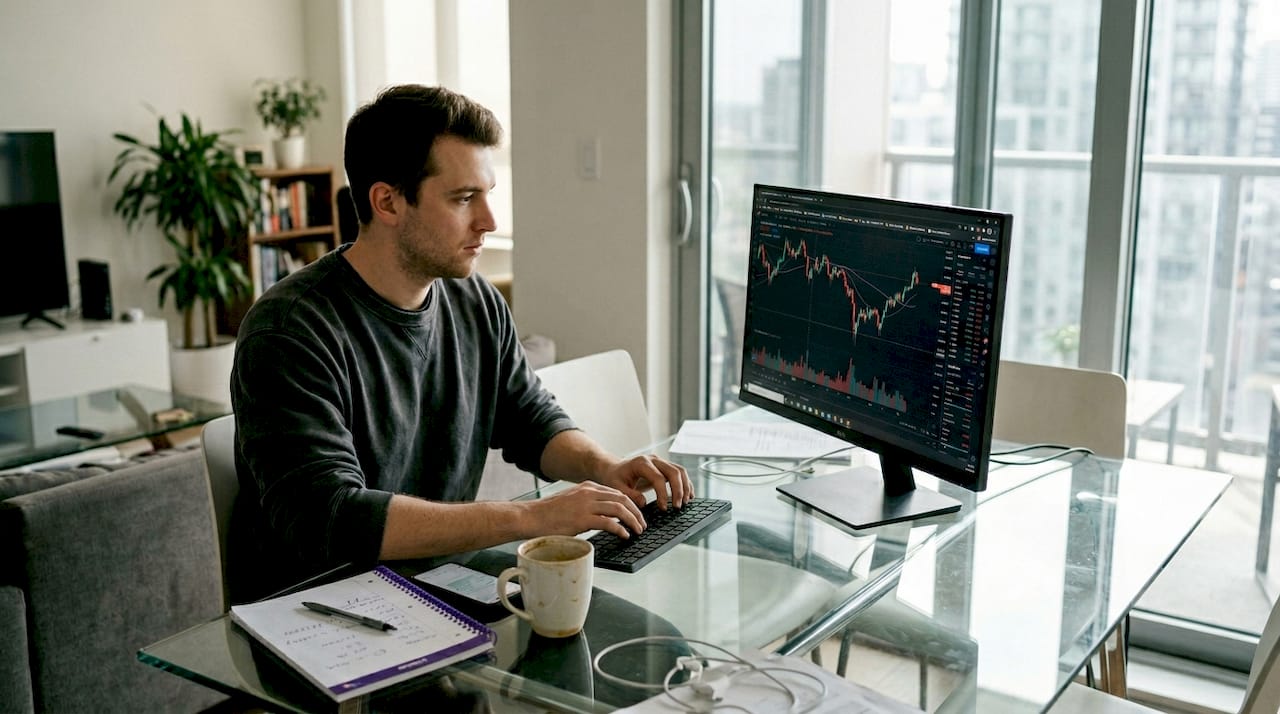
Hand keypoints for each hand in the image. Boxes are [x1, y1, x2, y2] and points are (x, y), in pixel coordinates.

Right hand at [527, 481, 645, 539]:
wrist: (531, 516)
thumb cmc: (549, 513)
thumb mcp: (572, 501)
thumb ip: (588, 504)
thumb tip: (604, 516)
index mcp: (588, 487)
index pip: (618, 492)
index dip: (631, 503)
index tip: (638, 514)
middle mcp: (589, 492)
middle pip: (623, 499)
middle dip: (636, 512)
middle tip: (642, 524)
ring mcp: (586, 505)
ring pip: (619, 509)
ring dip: (632, 520)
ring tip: (638, 530)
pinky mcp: (582, 519)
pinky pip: (609, 522)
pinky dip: (620, 529)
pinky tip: (624, 535)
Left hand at [597, 454, 692, 511]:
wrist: (614, 469)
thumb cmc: (615, 478)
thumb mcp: (616, 487)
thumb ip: (629, 495)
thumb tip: (643, 503)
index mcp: (641, 463)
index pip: (658, 478)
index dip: (663, 494)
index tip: (663, 508)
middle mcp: (653, 459)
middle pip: (674, 472)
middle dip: (678, 490)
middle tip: (678, 506)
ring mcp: (660, 462)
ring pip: (680, 471)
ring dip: (685, 487)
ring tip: (686, 502)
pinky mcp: (664, 467)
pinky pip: (680, 473)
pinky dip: (686, 484)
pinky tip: (689, 495)